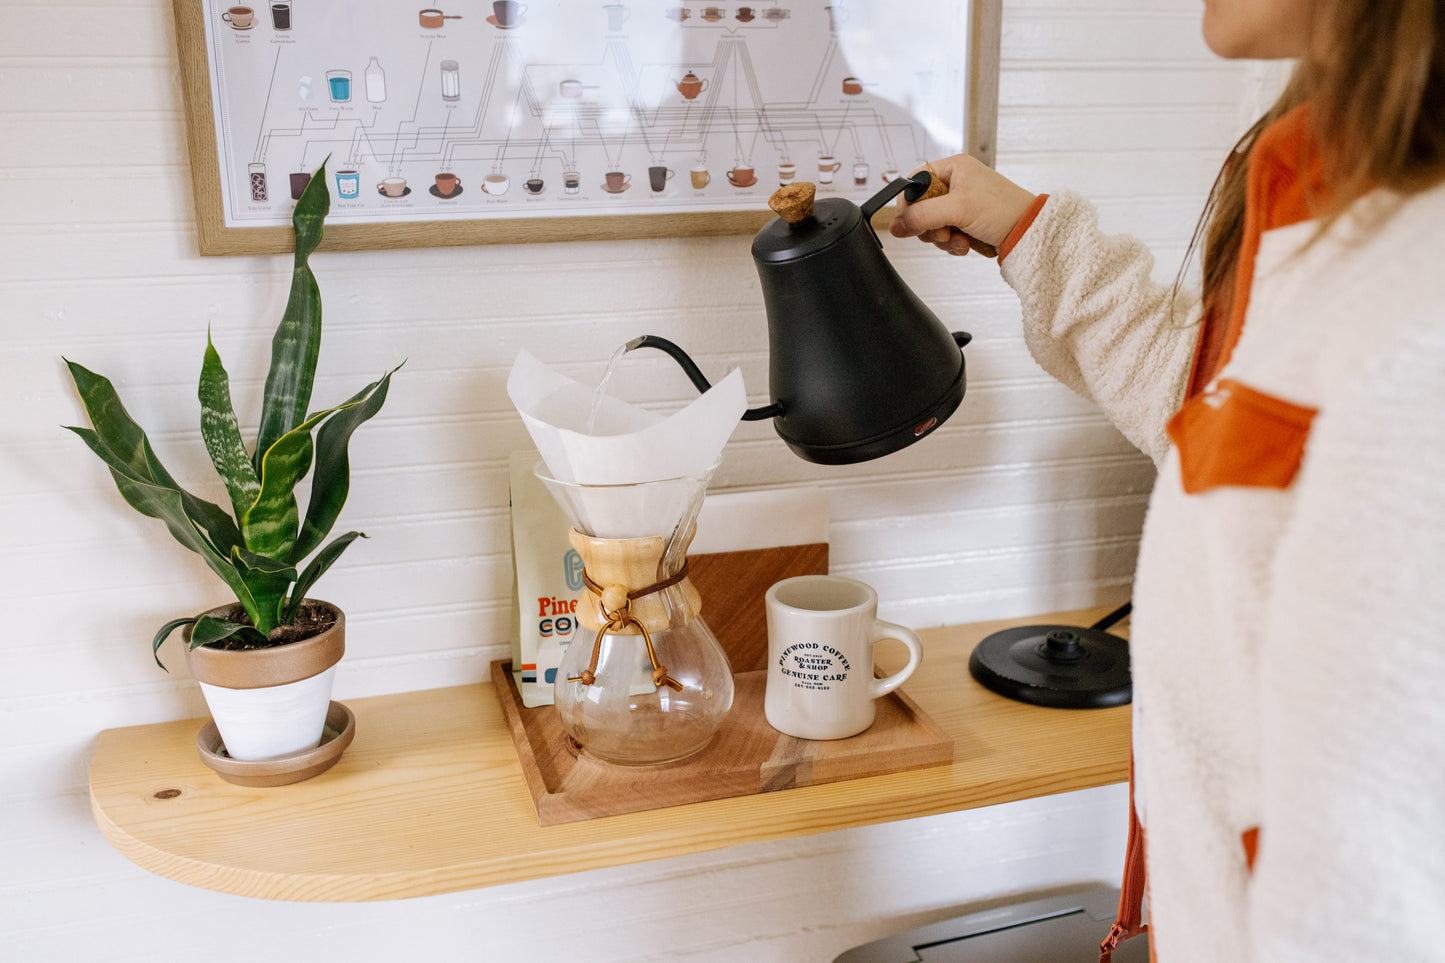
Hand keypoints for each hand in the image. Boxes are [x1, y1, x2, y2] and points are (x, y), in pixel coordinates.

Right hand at [890, 154, 1036, 255]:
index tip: (910, 221)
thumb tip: (896, 225)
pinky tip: (966, 244)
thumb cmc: (1004, 210)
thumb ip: (922, 216)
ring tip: (959, 239)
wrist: (1030, 231)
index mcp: (953, 168)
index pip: (915, 182)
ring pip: (932, 225)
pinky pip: (945, 235)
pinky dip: (952, 244)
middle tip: (944, 232)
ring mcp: (961, 204)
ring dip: (942, 238)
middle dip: (930, 226)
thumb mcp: (958, 209)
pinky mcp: (966, 222)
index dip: (908, 203)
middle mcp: (955, 183)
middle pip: (920, 207)